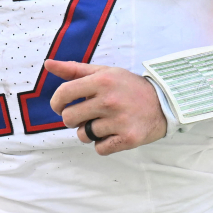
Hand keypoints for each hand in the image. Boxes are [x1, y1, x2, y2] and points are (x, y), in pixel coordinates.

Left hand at [46, 60, 167, 155]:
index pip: (64, 93)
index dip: (56, 103)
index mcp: (102, 81)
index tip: (60, 106)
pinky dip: (103, 144)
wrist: (164, 103)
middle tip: (86, 115)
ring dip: (89, 132)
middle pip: (69, 118)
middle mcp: (110, 100)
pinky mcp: (128, 138)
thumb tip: (47, 64)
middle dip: (73, 119)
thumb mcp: (104, 73)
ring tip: (104, 123)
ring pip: (83, 135)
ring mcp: (119, 121)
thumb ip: (74, 70)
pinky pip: (99, 148)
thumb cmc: (128, 87)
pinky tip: (113, 133)